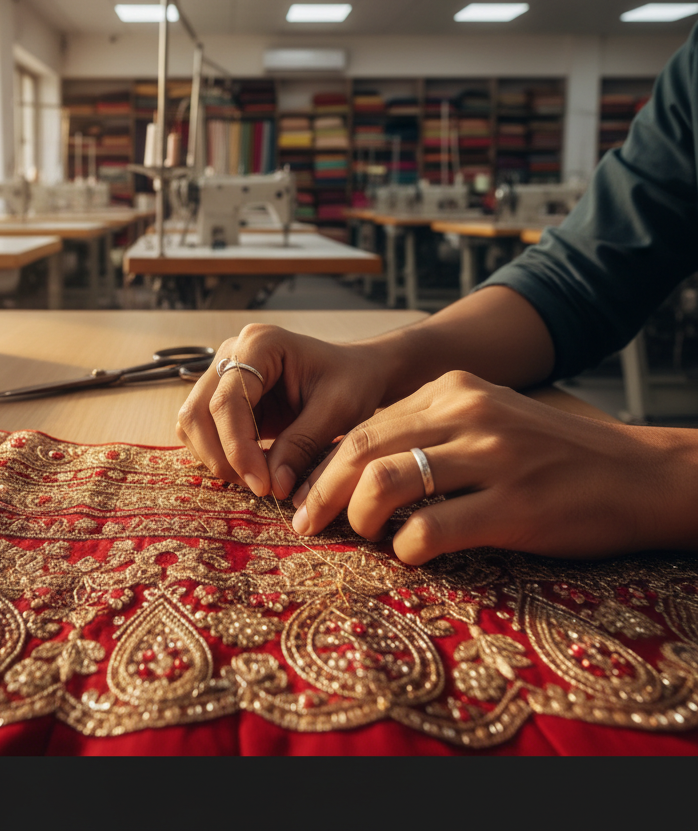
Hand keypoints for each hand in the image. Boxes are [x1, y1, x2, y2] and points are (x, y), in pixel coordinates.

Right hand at [176, 323, 395, 499]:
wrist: (355, 372)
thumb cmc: (351, 382)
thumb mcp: (338, 411)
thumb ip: (302, 445)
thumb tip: (272, 485)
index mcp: (260, 343)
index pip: (228, 401)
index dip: (238, 448)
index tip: (262, 485)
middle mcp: (231, 352)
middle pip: (197, 411)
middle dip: (222, 457)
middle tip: (258, 487)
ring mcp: (222, 373)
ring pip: (192, 423)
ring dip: (216, 458)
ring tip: (256, 478)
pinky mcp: (223, 395)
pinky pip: (201, 430)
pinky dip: (218, 454)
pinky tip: (250, 467)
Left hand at [291, 369, 697, 563]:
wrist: (640, 473)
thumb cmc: (553, 452)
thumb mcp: (488, 417)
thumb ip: (428, 429)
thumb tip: (355, 464)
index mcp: (453, 389)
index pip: (364, 426)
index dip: (324, 464)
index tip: (304, 494)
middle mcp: (467, 412)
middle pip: (360, 450)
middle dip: (320, 491)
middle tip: (304, 523)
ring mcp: (492, 457)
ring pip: (384, 483)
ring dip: (357, 519)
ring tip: (362, 537)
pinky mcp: (515, 505)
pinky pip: (429, 529)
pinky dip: (405, 548)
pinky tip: (411, 554)